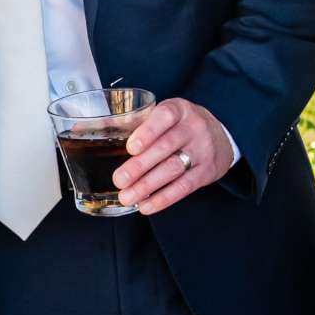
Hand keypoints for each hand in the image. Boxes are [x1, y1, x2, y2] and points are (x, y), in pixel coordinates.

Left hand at [113, 99, 233, 216]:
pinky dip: (163, 198)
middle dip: (140, 166)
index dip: (147, 132)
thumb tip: (93, 129)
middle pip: (165, 148)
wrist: (221, 136)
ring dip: (147, 186)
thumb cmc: (181, 125)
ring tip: (126, 196)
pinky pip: (184, 187)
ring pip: (173, 169)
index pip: (164, 117)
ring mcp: (203, 150)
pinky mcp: (207, 171)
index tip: (131, 148)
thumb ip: (138, 122)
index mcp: (179, 109)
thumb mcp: (166, 115)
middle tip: (119, 180)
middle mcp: (194, 127)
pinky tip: (146, 205)